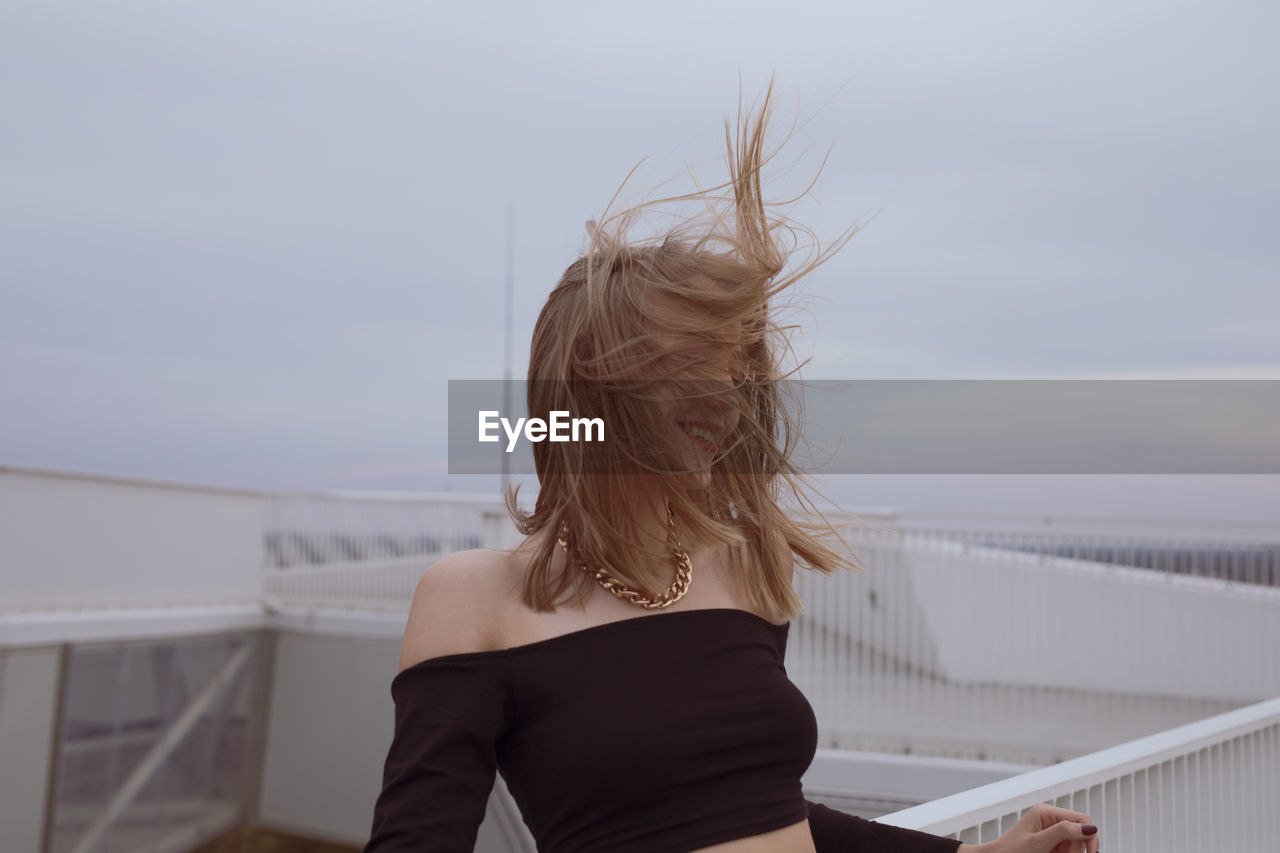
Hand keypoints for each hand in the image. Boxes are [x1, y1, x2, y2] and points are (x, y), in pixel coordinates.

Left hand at [956, 803, 1099, 852]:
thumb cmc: (1010, 851)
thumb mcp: (1038, 842)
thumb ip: (1063, 833)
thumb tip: (1090, 827)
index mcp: (1047, 813)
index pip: (1082, 819)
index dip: (1090, 835)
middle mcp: (1051, 821)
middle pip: (1081, 834)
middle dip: (1078, 849)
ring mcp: (1052, 834)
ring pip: (1076, 846)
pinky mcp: (1052, 846)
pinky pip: (1068, 851)